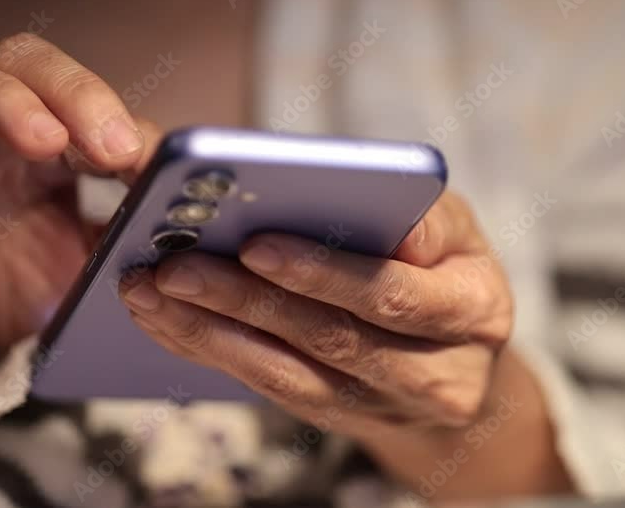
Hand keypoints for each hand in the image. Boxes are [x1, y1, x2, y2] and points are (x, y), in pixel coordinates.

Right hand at [0, 33, 159, 372]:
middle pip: (22, 60)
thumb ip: (135, 231)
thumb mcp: (92, 262)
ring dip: (0, 98)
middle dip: (72, 91)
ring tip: (44, 141)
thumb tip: (200, 215)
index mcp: (49, 145)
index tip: (153, 162)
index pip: (82, 96)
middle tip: (112, 145)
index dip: (119, 117)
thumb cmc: (23, 292)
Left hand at [120, 192, 571, 498]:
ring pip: (292, 375)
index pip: (393, 294)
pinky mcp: (342, 421)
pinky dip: (216, 354)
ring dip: (213, 333)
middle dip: (246, 301)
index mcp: (474, 310)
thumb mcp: (456, 229)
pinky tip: (169, 322)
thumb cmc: (450, 271)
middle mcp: (438, 374)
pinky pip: (274, 390)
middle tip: (173, 267)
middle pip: (332, 339)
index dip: (324, 273)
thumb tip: (366, 204)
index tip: (255, 244)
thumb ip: (422, 217)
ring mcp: (387, 408)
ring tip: (151, 292)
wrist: (461, 363)